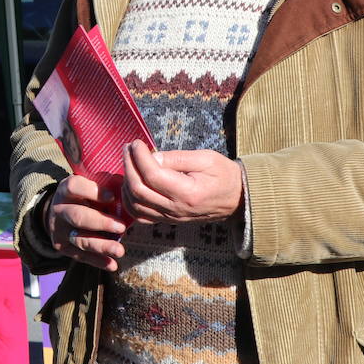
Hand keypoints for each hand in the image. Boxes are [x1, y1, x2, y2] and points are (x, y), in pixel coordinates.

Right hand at [44, 174, 127, 271]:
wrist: (58, 213)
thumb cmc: (82, 196)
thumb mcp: (87, 185)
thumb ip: (103, 185)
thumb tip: (129, 187)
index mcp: (65, 190)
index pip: (74, 187)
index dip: (93, 192)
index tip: (113, 197)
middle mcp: (60, 210)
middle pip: (78, 216)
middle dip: (101, 222)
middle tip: (121, 227)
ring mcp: (60, 230)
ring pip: (79, 239)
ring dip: (101, 246)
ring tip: (120, 251)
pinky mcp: (63, 246)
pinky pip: (80, 256)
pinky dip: (97, 261)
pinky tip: (112, 264)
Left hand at [121, 141, 242, 224]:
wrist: (237, 199)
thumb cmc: (224, 175)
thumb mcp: (206, 158)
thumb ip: (177, 158)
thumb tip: (151, 157)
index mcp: (188, 192)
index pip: (153, 175)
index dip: (139, 157)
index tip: (136, 143)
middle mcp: (176, 209)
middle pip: (139, 190)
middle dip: (128, 166)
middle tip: (128, 148)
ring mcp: (170, 217)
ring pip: (135, 205)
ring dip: (126, 183)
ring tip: (129, 163)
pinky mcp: (167, 220)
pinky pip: (140, 215)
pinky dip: (130, 200)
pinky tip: (130, 184)